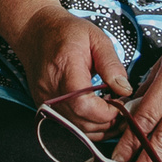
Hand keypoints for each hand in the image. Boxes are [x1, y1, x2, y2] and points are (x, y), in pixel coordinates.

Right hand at [10, 6, 130, 136]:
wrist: (36, 32)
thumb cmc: (68, 32)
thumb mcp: (96, 39)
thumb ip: (111, 65)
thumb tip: (125, 90)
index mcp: (65, 69)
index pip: (84, 105)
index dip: (107, 112)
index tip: (121, 102)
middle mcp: (51, 91)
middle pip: (82, 122)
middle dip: (107, 121)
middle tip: (121, 107)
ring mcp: (45, 102)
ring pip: (76, 130)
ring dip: (98, 127)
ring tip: (112, 111)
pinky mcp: (44, 108)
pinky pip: (68, 126)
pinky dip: (86, 126)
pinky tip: (96, 113)